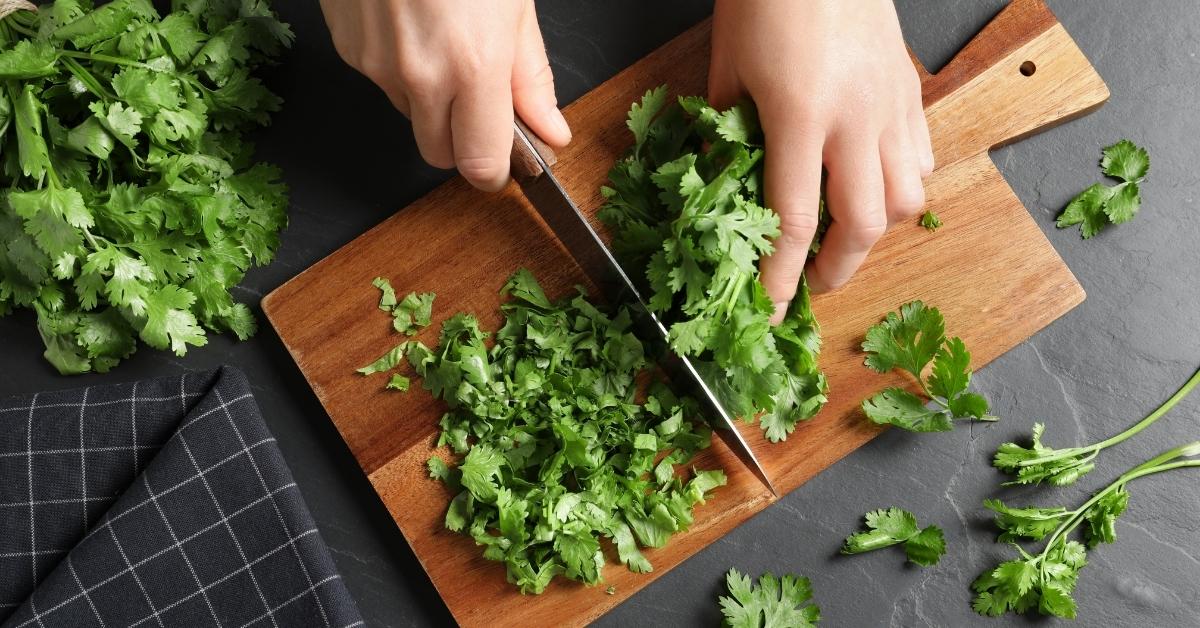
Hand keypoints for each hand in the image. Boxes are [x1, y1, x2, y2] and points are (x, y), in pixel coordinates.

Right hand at [319, 0, 571, 190]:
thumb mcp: (515, 5)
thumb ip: (531, 78)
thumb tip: (550, 132)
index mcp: (472, 67)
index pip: (479, 165)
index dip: (495, 170)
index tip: (508, 158)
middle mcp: (418, 76)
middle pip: (438, 154)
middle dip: (461, 139)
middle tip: (480, 96)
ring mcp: (375, 64)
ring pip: (408, 114)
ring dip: (430, 97)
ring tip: (445, 37)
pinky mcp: (347, 47)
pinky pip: (381, 79)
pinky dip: (400, 65)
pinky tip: (412, 22)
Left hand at [709, 0, 933, 322]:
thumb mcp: (726, 66)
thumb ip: (725, 132)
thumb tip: (721, 184)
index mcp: (800, 114)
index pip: (795, 219)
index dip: (782, 275)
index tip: (770, 309)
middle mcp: (857, 117)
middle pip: (864, 224)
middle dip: (837, 269)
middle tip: (811, 283)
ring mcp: (892, 104)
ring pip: (908, 198)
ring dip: (875, 233)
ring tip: (845, 240)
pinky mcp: (910, 89)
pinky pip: (921, 158)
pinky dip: (901, 187)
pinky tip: (874, 186)